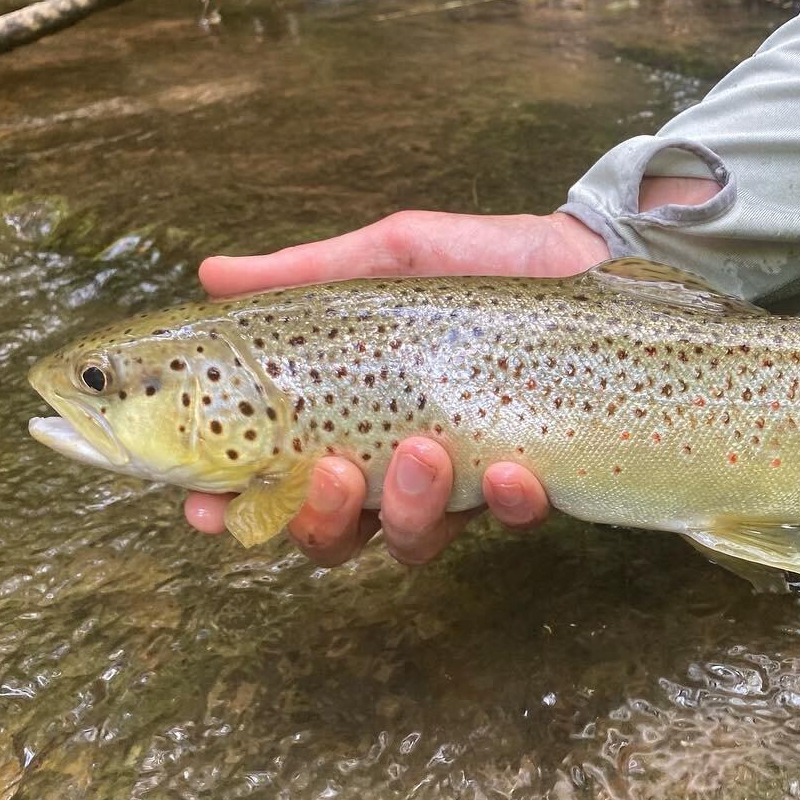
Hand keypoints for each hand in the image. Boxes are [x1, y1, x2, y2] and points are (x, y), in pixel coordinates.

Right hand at [183, 208, 607, 565]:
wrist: (591, 259)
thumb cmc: (483, 264)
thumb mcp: (391, 257)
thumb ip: (307, 275)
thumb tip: (210, 276)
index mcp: (350, 417)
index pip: (275, 481)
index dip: (236, 507)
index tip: (207, 507)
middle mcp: (397, 462)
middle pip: (334, 536)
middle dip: (320, 521)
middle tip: (336, 472)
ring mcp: (465, 480)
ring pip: (413, 542)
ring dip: (408, 512)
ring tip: (425, 450)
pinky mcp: (535, 482)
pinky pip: (511, 521)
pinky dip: (506, 506)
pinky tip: (510, 471)